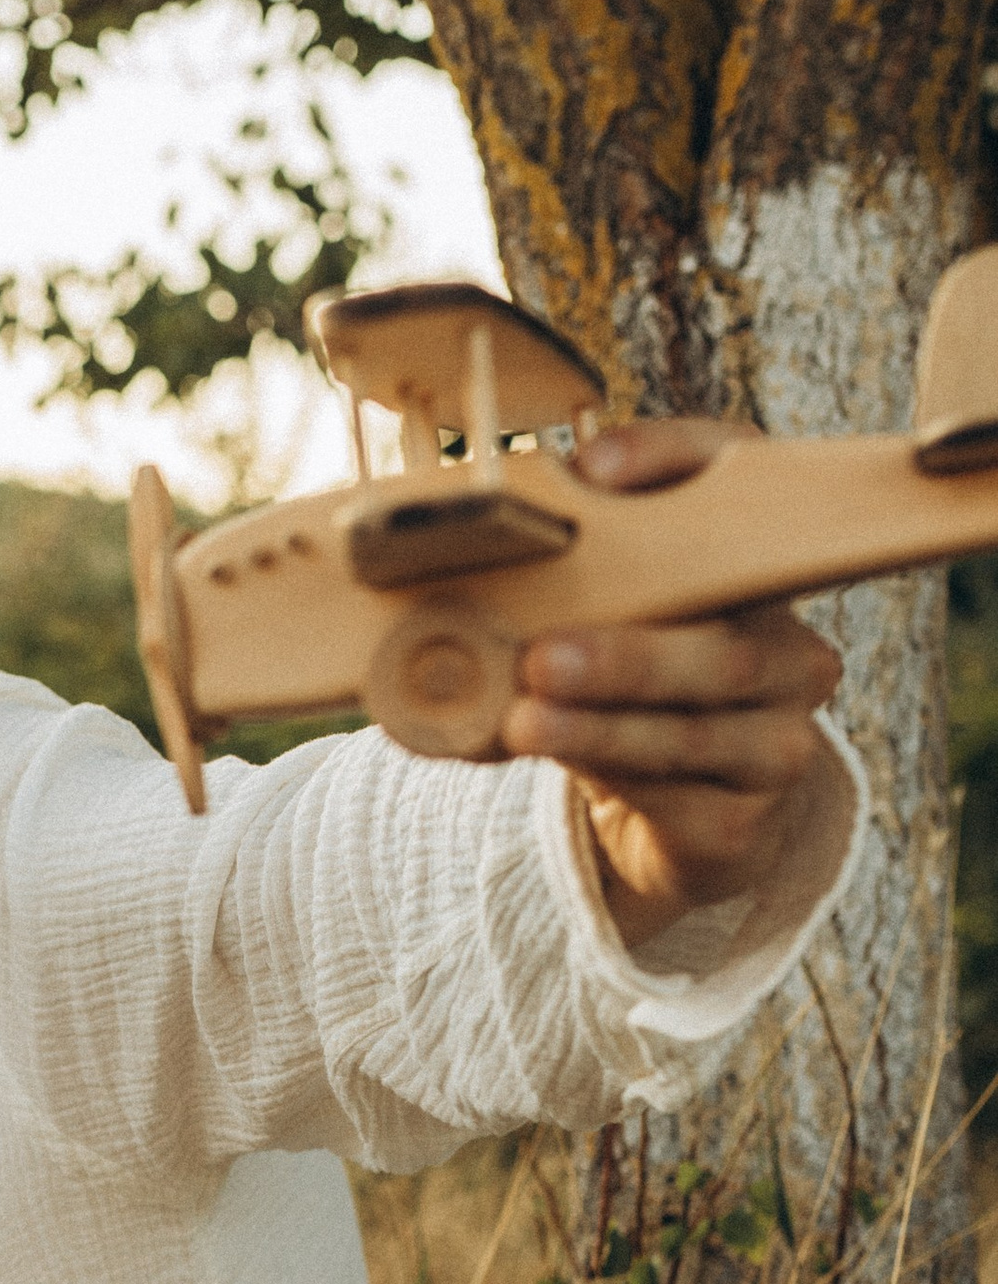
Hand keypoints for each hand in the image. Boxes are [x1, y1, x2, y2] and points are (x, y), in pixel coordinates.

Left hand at [504, 426, 839, 944]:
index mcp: (758, 581)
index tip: (594, 467)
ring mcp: (780, 740)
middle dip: (627, 653)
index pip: (740, 491)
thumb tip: (492, 518)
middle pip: (727, 646)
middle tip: (544, 657)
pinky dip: (607, 781)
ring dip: (601, 726)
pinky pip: (679, 801)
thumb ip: (570, 570)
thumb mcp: (604, 622)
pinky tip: (554, 765)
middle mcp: (791, 653)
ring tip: (526, 723)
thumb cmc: (629, 694)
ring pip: (697, 730)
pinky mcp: (747, 821)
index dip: (675, 463)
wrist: (683, 816)